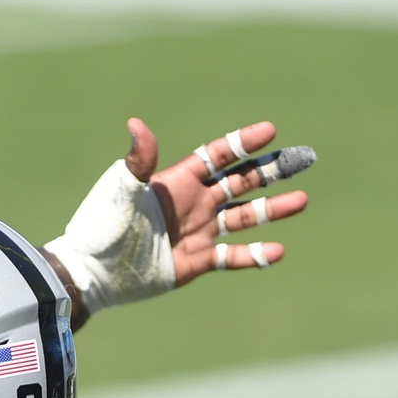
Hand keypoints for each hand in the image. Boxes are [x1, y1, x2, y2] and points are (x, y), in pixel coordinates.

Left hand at [43, 118, 311, 324]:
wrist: (93, 273)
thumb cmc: (102, 227)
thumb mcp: (120, 191)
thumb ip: (138, 161)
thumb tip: (138, 123)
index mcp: (178, 181)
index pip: (219, 156)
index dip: (244, 143)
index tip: (270, 130)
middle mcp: (193, 203)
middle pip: (241, 182)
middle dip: (271, 171)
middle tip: (304, 159)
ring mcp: (198, 232)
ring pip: (244, 217)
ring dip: (273, 209)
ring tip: (301, 200)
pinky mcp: (197, 262)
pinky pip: (233, 256)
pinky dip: (255, 255)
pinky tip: (279, 250)